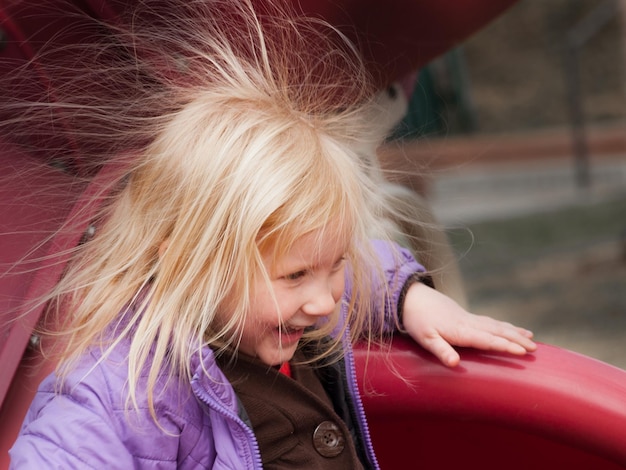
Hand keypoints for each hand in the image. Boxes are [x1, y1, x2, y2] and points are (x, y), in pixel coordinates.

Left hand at [401, 282, 536, 366]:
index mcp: (461, 331)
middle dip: (517, 340)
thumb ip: (441, 350)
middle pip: (497, 331)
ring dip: (514, 331)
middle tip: (535, 349)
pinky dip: (503, 325)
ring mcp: (468, 318)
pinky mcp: (465, 316)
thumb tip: (455, 364)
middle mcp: (469, 323)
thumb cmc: (417, 320)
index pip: (488, 340)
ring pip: (496, 325)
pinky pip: (489, 321)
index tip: (523, 352)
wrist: (411, 297)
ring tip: (531, 337)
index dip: (506, 346)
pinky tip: (509, 328)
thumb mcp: (425, 338)